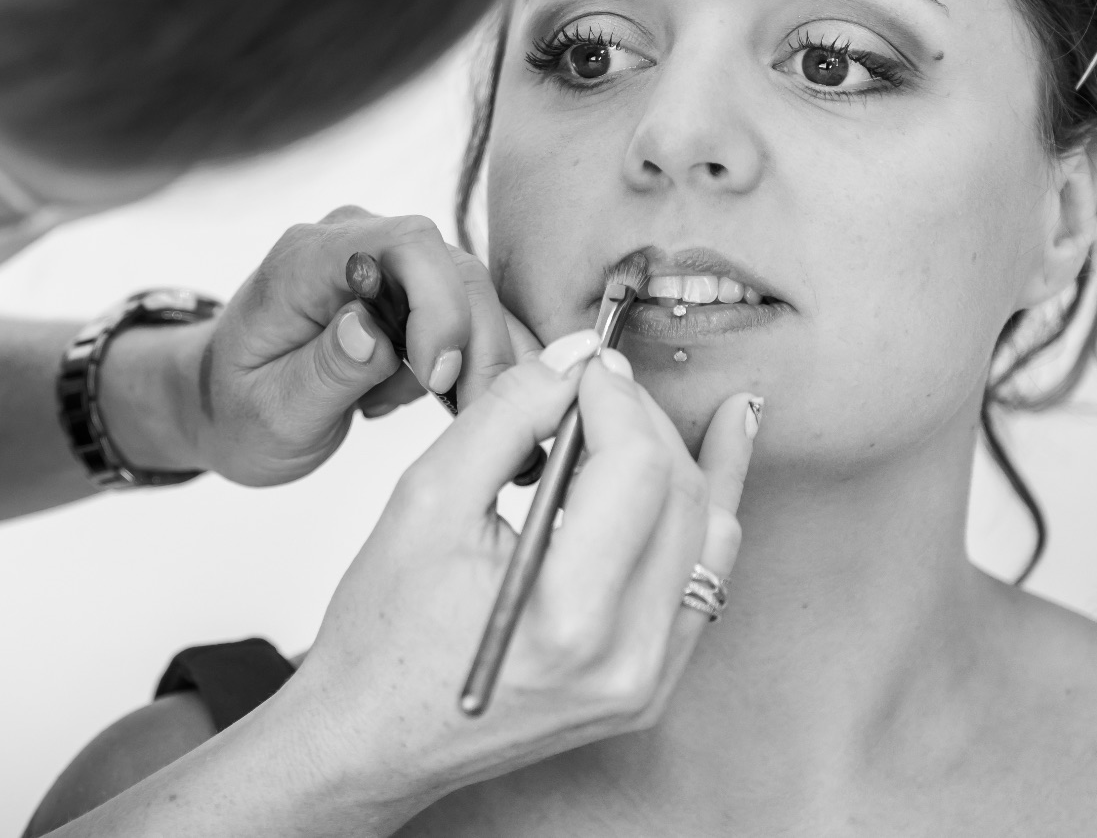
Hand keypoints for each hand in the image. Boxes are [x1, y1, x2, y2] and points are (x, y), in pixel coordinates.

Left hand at [185, 207, 529, 486]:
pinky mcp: (403, 284)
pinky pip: (460, 310)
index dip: (440, 306)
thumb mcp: (273, 412)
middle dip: (475, 344)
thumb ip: (325, 369)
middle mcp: (349, 242)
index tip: (438, 378)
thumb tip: (372, 329)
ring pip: (467, 291)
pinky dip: (461, 359)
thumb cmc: (238, 408)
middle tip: (468, 415)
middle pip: (451, 268)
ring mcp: (379, 258)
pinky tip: (411, 395)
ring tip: (407, 408)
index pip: (403, 245)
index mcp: (305, 261)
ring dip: (471, 358)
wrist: (223, 400)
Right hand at [279, 341, 755, 810]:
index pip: (635, 468)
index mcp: (568, 614)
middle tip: (590, 378)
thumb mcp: (426, 499)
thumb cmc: (382, 630)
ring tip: (644, 398)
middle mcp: (627, 656)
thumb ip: (506, 417)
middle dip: (639, 417)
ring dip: (676, 453)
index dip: (614, 395)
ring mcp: (648, 678)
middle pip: (679, 493)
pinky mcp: (651, 684)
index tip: (580, 360)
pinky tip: (724, 446)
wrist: (372, 737)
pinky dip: (706, 508)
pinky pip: (704, 578)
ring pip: (707, 530)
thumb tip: (572, 359)